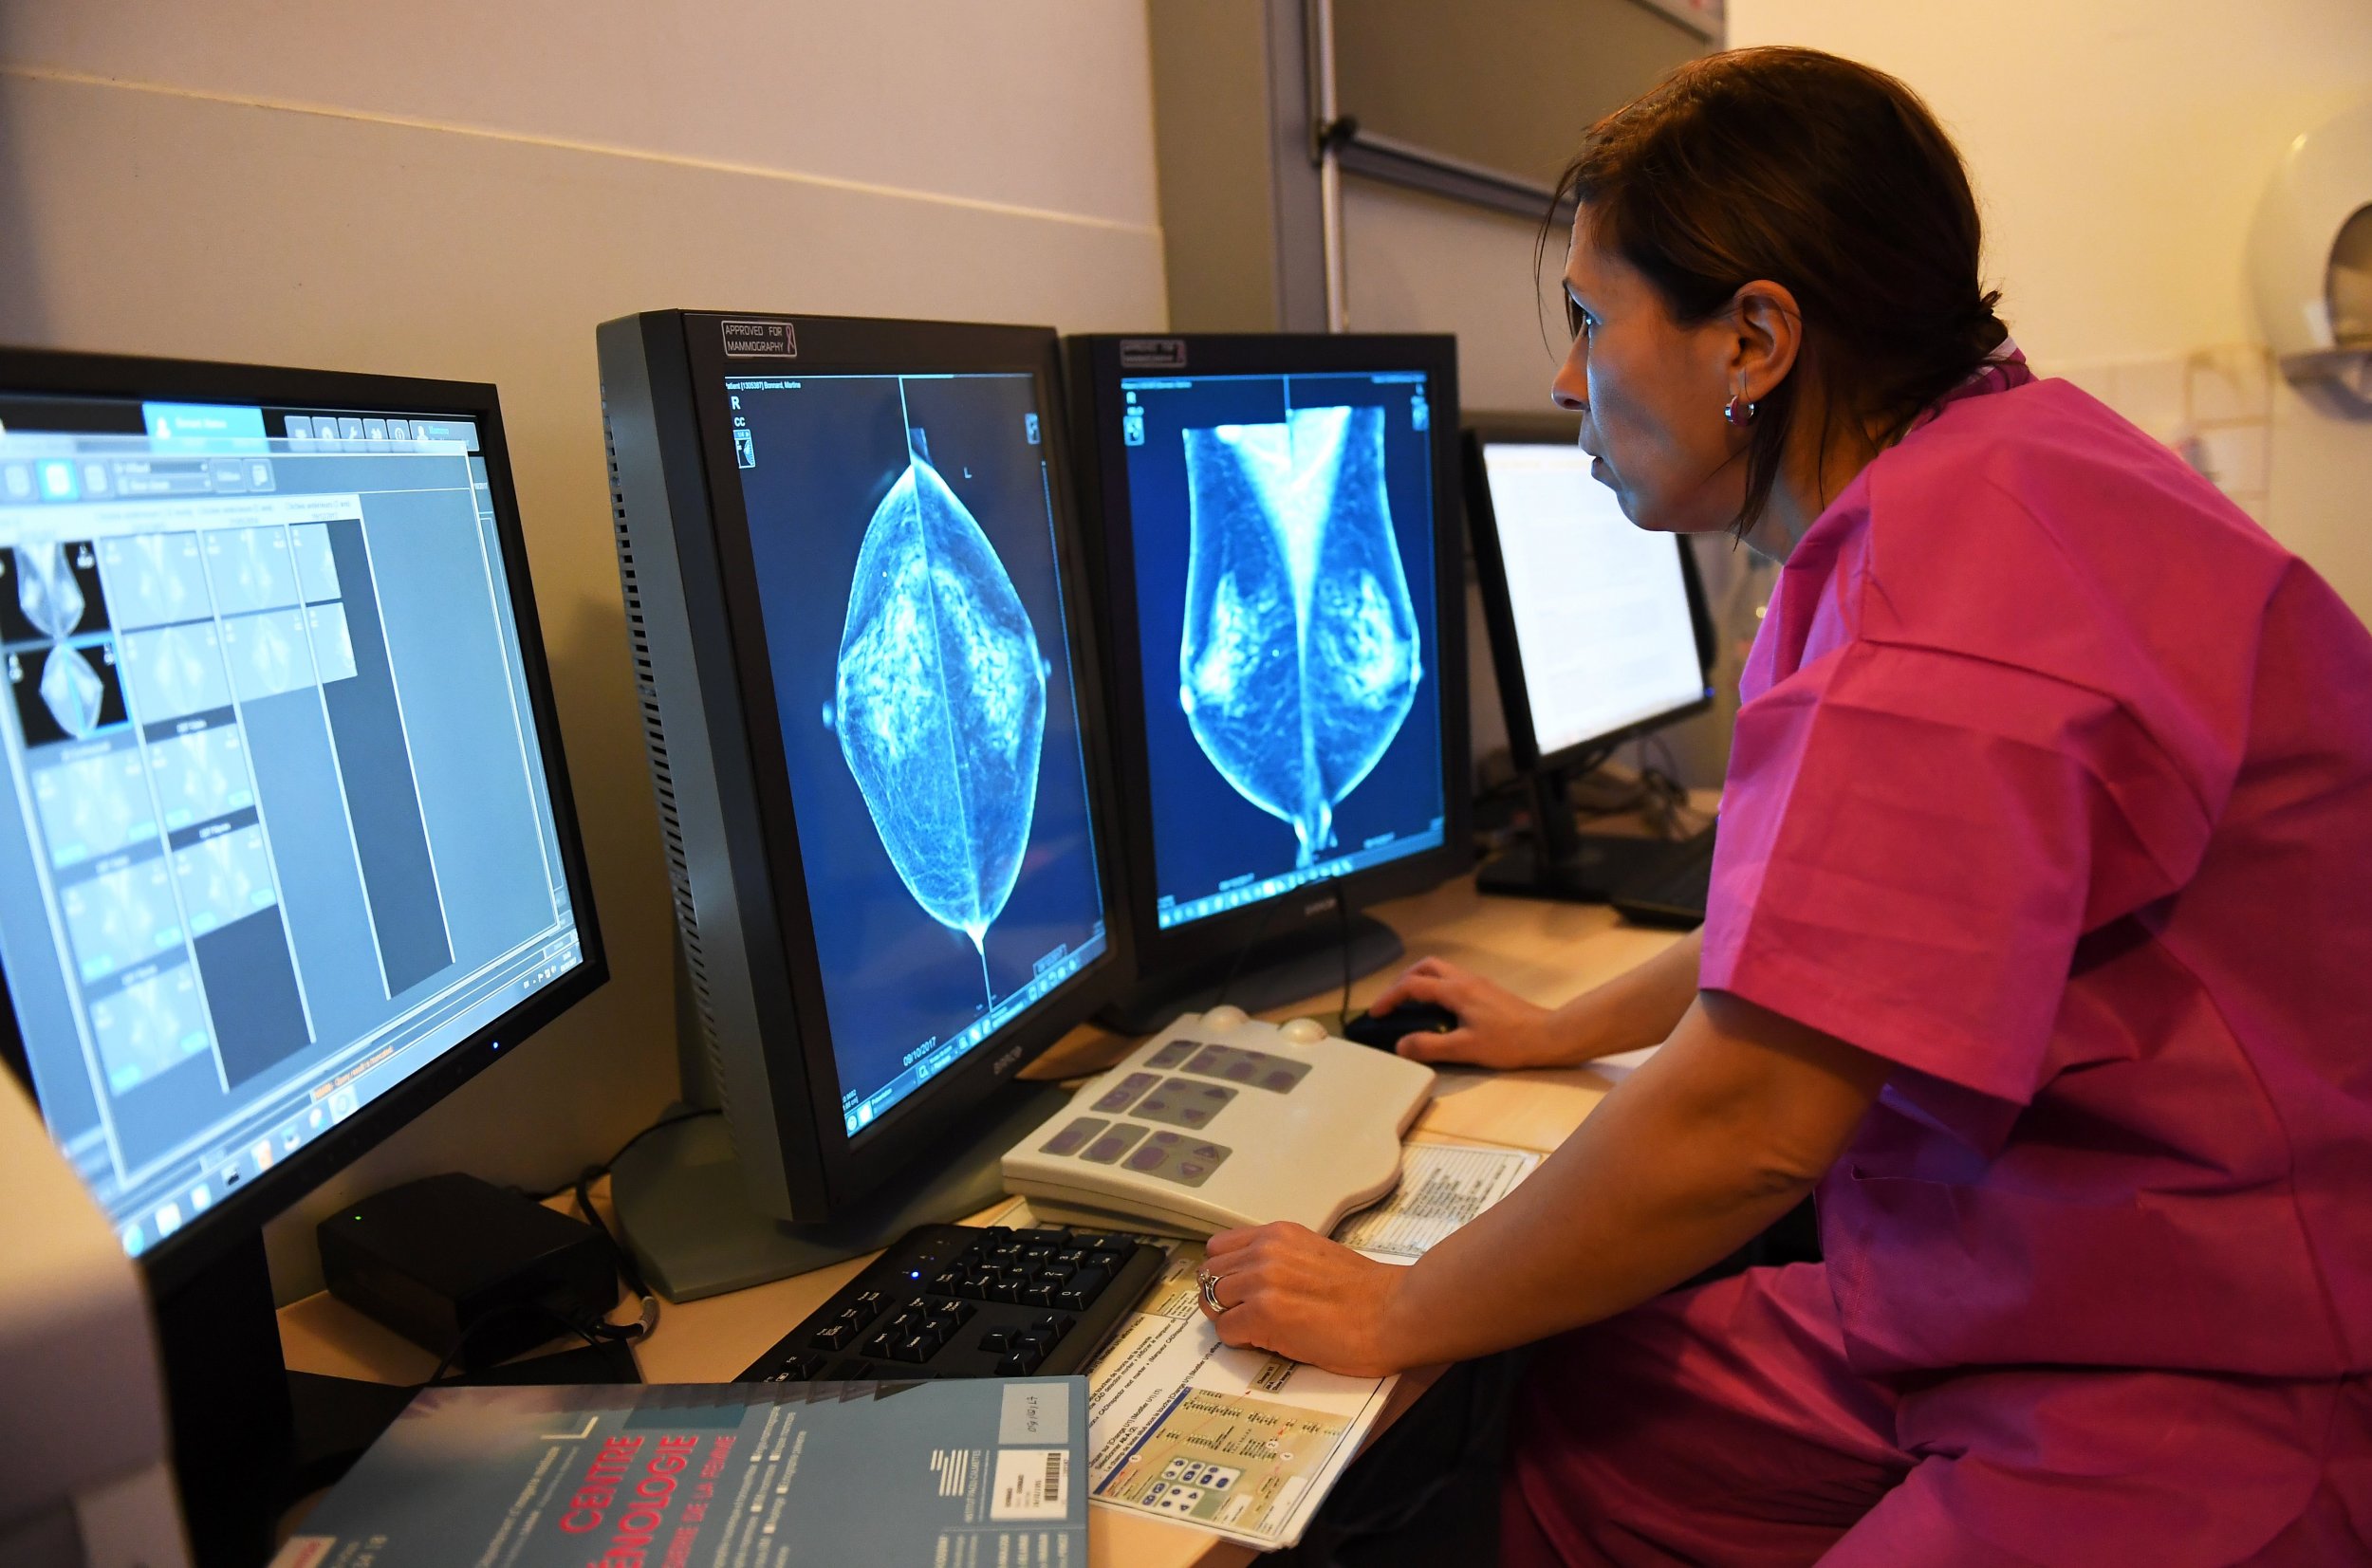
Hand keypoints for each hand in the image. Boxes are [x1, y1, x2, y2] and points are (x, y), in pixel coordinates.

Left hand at [1196, 1222, 1414, 1377]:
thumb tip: (1255, 1280)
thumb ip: (1280, 1259)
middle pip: (1209, 1274)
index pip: (1219, 1247)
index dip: (1225, 1272)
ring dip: (1229, 1318)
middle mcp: (1265, 1251)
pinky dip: (1239, 1340)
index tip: (1235, 1288)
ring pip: (1211, 1301)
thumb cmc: (1367, 1293)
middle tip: (1244, 1314)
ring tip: (1256, 1329)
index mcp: (1277, 1234)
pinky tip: (1265, 1342)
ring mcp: (1261, 1282)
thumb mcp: (1313, 1255)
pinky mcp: (1263, 1315)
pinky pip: (1226, 1330)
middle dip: (1222, 1297)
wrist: (1394, 1312)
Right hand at [1365, 957, 1565, 1069]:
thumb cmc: (1511, 1042)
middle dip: (1403, 981)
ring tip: (1411, 1005)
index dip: (1389, 998)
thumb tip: (1401, 1045)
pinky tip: (1440, 1011)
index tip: (1375, 1013)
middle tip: (1392, 1002)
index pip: (1412, 986)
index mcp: (1456, 990)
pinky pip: (1453, 980)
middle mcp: (1466, 980)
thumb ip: (1430, 1046)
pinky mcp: (1488, 992)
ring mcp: (1479, 984)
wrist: (1550, 1035)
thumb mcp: (1466, 1049)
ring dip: (1421, 981)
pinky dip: (1437, 988)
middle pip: (1426, 967)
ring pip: (1441, 971)